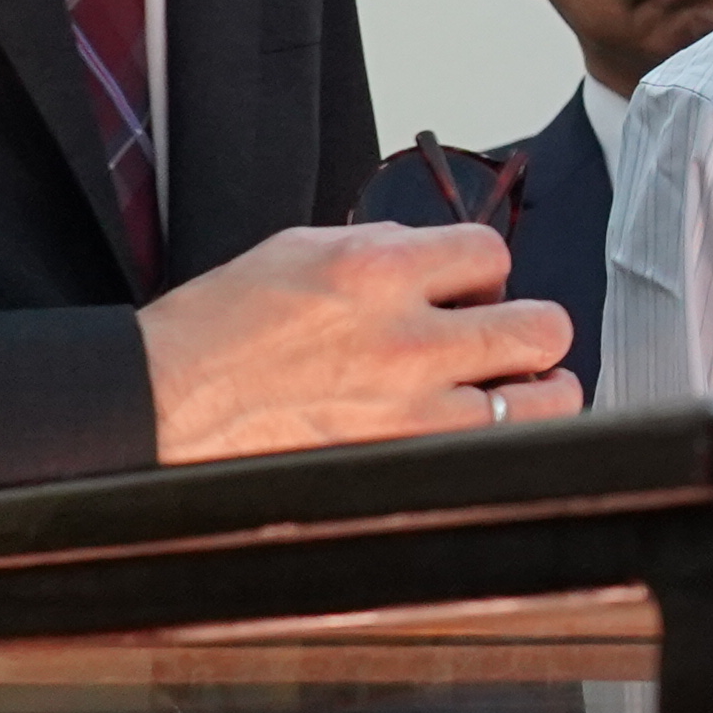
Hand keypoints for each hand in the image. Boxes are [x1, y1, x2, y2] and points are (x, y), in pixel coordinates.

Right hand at [139, 222, 581, 460]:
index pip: (493, 253)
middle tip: (504, 340)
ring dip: (536, 391)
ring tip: (508, 392)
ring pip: (547, 400)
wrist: (164, 404)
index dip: (484, 272)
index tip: (470, 289)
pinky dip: (502, 442)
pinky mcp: (403, 463)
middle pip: (544, 326)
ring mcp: (412, 411)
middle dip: (529, 328)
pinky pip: (497, 452)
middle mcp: (406, 338)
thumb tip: (438, 259)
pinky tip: (475, 433)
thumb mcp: (298, 250)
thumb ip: (382, 248)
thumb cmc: (216, 331)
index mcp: (376, 269)